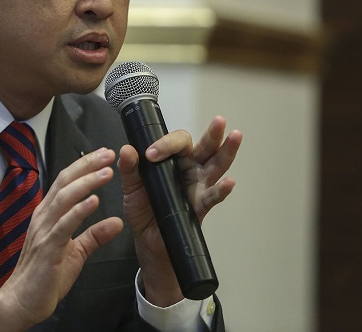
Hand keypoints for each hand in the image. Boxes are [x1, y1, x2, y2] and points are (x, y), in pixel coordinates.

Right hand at [0, 148, 124, 331]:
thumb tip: (116, 221)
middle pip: (65, 182)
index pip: (67, 182)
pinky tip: (94, 201)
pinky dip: (79, 210)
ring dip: (86, 183)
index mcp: (49, 215)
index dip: (85, 167)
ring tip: (106, 171)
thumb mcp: (77, 252)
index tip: (105, 155)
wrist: (23, 301)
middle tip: (108, 153)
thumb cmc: (46, 276)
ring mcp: (44, 231)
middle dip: (87, 166)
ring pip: (64, 198)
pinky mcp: (48, 248)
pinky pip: (64, 225)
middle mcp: (44, 217)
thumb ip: (95, 235)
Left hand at [117, 116, 240, 305]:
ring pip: (216, 166)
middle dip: (213, 134)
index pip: (176, 143)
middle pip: (204, 148)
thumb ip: (129, 168)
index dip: (165, 144)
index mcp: (173, 160)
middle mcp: (189, 170)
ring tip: (235, 136)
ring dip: (227, 152)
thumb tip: (127, 149)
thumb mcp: (131, 187)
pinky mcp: (200, 207)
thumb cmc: (142, 209)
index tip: (151, 154)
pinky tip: (229, 182)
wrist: (147, 239)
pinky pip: (213, 197)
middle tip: (219, 121)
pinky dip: (222, 190)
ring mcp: (198, 187)